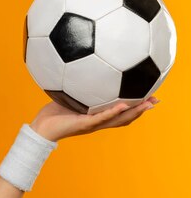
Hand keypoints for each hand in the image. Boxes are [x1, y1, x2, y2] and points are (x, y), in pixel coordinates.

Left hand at [29, 96, 159, 141]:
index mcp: (96, 116)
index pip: (121, 112)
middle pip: (126, 117)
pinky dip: (113, 112)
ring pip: (119, 119)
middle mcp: (98, 122)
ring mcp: (92, 124)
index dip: (136, 106)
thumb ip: (76, 86)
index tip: (149, 95)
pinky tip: (124, 105)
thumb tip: (81, 69)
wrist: (40, 128)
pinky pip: (101, 118)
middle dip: (142, 109)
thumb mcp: (68, 96)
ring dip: (134, 112)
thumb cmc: (53, 113)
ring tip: (148, 103)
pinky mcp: (84, 124)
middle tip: (156, 100)